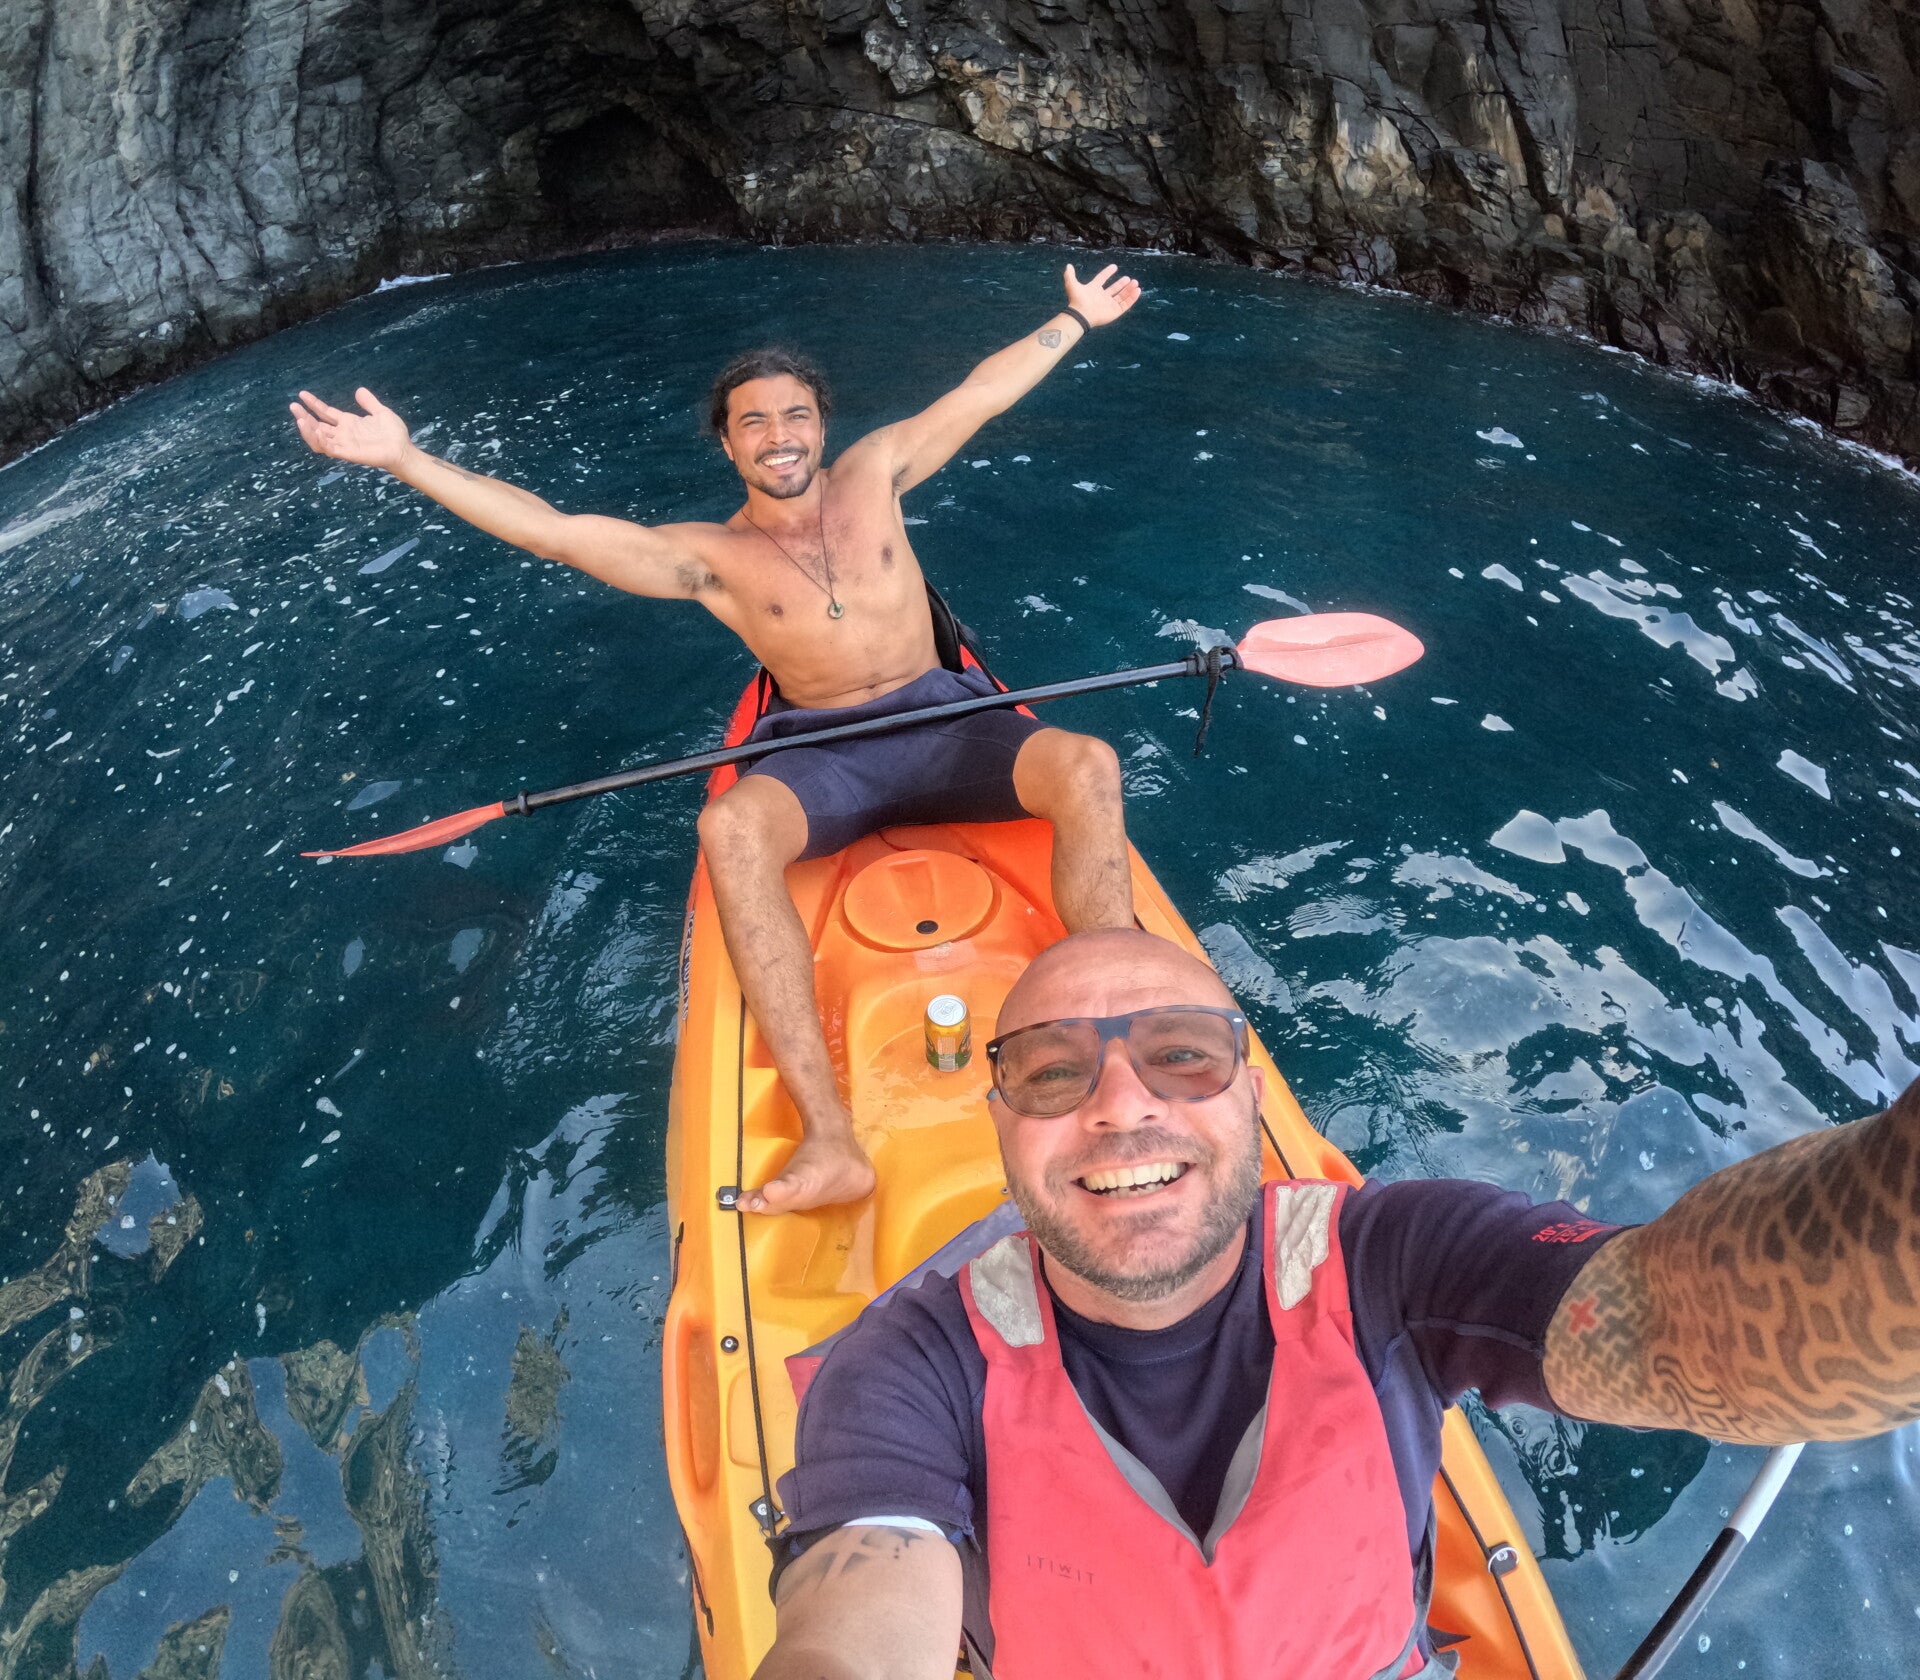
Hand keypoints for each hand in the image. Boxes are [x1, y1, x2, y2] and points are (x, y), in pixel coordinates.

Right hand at [290, 387, 413, 471]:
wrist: (403, 450)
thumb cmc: (394, 434)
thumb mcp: (381, 412)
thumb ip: (369, 403)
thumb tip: (359, 390)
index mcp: (348, 423)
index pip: (325, 413)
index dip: (313, 404)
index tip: (302, 394)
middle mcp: (343, 434)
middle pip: (317, 426)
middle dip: (304, 417)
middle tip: (293, 406)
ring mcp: (345, 444)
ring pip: (319, 439)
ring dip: (308, 430)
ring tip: (300, 419)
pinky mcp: (349, 453)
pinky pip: (331, 449)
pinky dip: (322, 441)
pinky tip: (317, 431)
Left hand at [1063, 262, 1141, 327]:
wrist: (1081, 314)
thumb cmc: (1077, 299)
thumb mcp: (1072, 284)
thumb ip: (1070, 275)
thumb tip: (1068, 266)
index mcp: (1094, 289)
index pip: (1102, 279)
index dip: (1107, 273)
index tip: (1114, 267)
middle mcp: (1102, 297)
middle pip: (1114, 289)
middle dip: (1122, 283)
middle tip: (1129, 278)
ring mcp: (1109, 305)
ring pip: (1122, 296)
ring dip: (1129, 290)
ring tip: (1135, 283)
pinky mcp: (1115, 312)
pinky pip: (1126, 304)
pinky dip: (1132, 298)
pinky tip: (1137, 291)